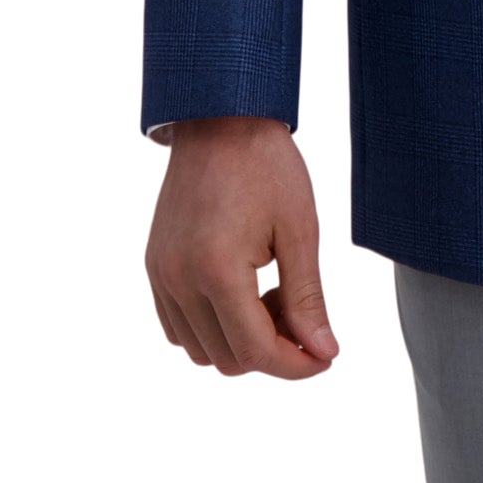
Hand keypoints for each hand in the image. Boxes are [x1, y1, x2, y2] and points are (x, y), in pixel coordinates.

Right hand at [145, 116, 339, 378]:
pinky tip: (244, 292)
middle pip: (228, 359)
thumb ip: (308, 298)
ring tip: (272, 294)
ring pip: (200, 351)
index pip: (255, 351)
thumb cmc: (267, 165)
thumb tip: (324, 352)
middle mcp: (179, 281)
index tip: (327, 356)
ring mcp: (161, 275)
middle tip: (302, 311)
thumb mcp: (299, 229)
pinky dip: (212, 327)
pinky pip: (178, 327)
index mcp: (217, 270)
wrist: (221, 118)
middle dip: (273, 351)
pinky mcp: (155, 267)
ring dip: (241, 341)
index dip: (296, 364)